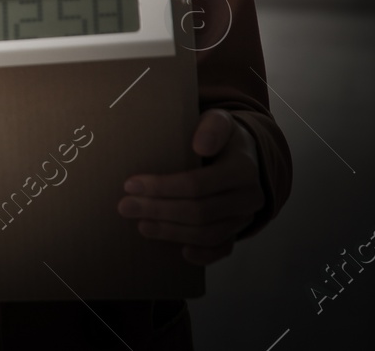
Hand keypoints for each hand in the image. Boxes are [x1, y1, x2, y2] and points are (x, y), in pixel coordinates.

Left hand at [118, 108, 263, 264]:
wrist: (243, 152)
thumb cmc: (219, 135)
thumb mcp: (219, 120)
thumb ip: (212, 126)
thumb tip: (200, 145)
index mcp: (243, 168)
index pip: (198, 184)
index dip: (163, 187)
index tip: (130, 184)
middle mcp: (249, 196)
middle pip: (200, 211)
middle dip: (159, 211)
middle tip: (125, 207)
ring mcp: (245, 216)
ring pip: (209, 233)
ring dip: (172, 232)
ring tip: (141, 226)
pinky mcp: (240, 229)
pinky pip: (224, 248)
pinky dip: (204, 254)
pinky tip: (182, 253)